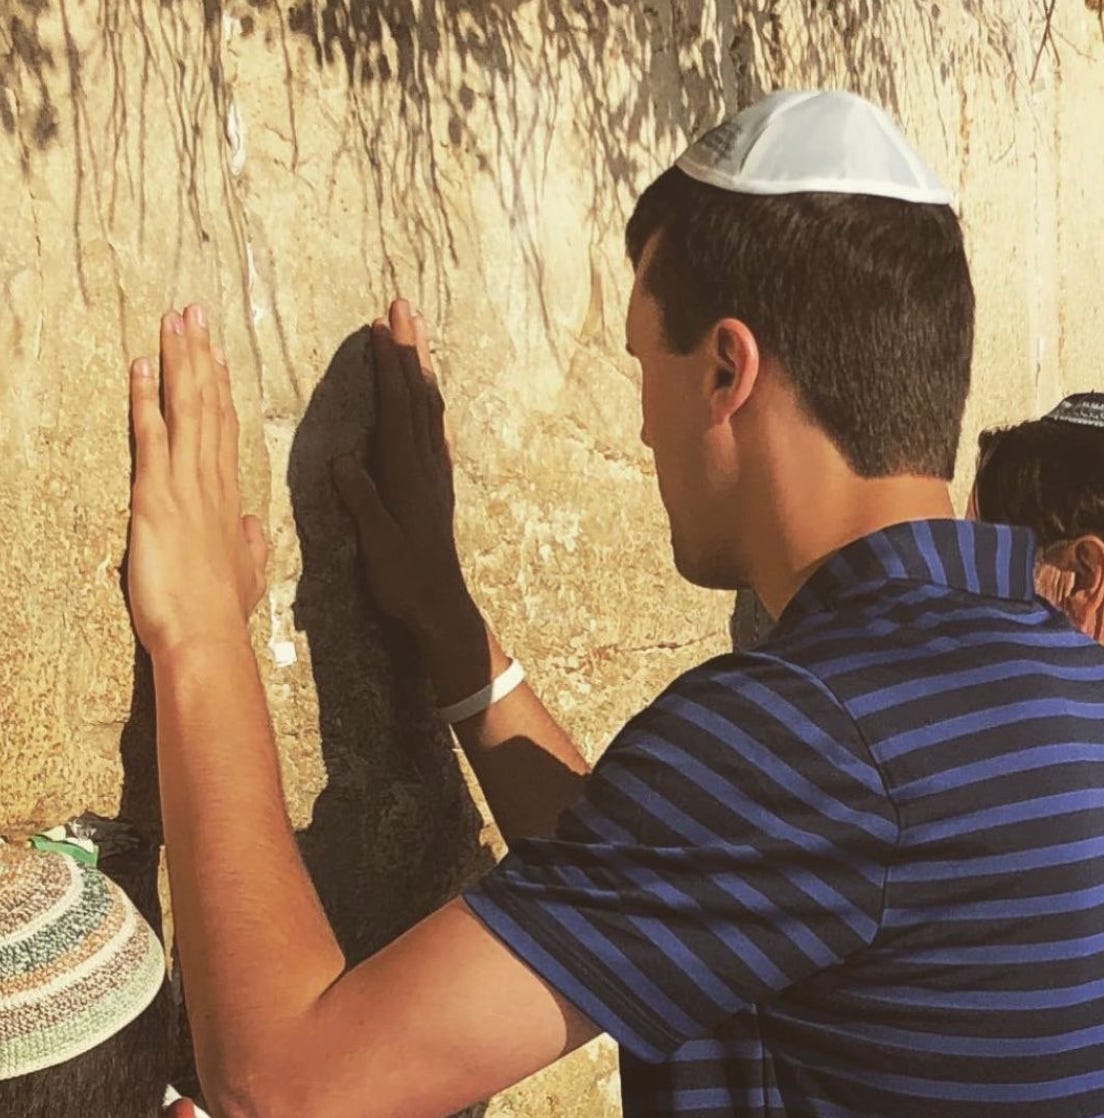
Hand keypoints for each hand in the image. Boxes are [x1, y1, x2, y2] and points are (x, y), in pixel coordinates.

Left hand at [127, 305, 266, 658]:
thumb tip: (250, 527)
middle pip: (209, 406)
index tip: (219, 355)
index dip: (221, 389)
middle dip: (202, 356)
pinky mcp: (155, 494)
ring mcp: (185, 484)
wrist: (207, 636)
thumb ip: (249, 545)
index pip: (225, 431)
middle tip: (196, 313)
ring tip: (176, 320)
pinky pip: (152, 434)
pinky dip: (147, 397)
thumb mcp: (246, 575)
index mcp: (228, 498)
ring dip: (180, 361)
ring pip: (187, 409)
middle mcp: (210, 481)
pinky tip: (143, 364)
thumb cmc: (223, 613)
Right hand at [332, 299, 474, 642]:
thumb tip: (339, 460)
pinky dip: (429, 400)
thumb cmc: (405, 580)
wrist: (442, 607)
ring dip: (420, 366)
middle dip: (408, 348)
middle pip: (418, 394)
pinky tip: (428, 395)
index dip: (388, 366)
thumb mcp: (378, 545)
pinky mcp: (438, 484)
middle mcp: (424, 464)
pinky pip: (434, 429)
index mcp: (406, 474)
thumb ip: (362, 503)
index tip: (379, 327)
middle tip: (402, 306)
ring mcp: (435, 472)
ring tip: (414, 333)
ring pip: (429, 406)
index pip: (397, 408)